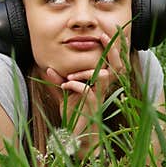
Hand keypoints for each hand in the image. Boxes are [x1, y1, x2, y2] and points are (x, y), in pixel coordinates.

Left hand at [46, 26, 127, 157]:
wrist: (75, 137)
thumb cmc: (73, 115)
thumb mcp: (63, 95)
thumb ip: (57, 81)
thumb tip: (48, 68)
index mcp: (100, 83)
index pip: (112, 61)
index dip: (113, 45)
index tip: (106, 29)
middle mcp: (104, 89)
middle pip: (117, 65)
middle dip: (112, 48)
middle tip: (102, 34)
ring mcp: (100, 98)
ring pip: (103, 76)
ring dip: (86, 72)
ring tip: (71, 76)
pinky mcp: (92, 107)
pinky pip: (87, 91)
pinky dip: (75, 85)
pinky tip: (65, 85)